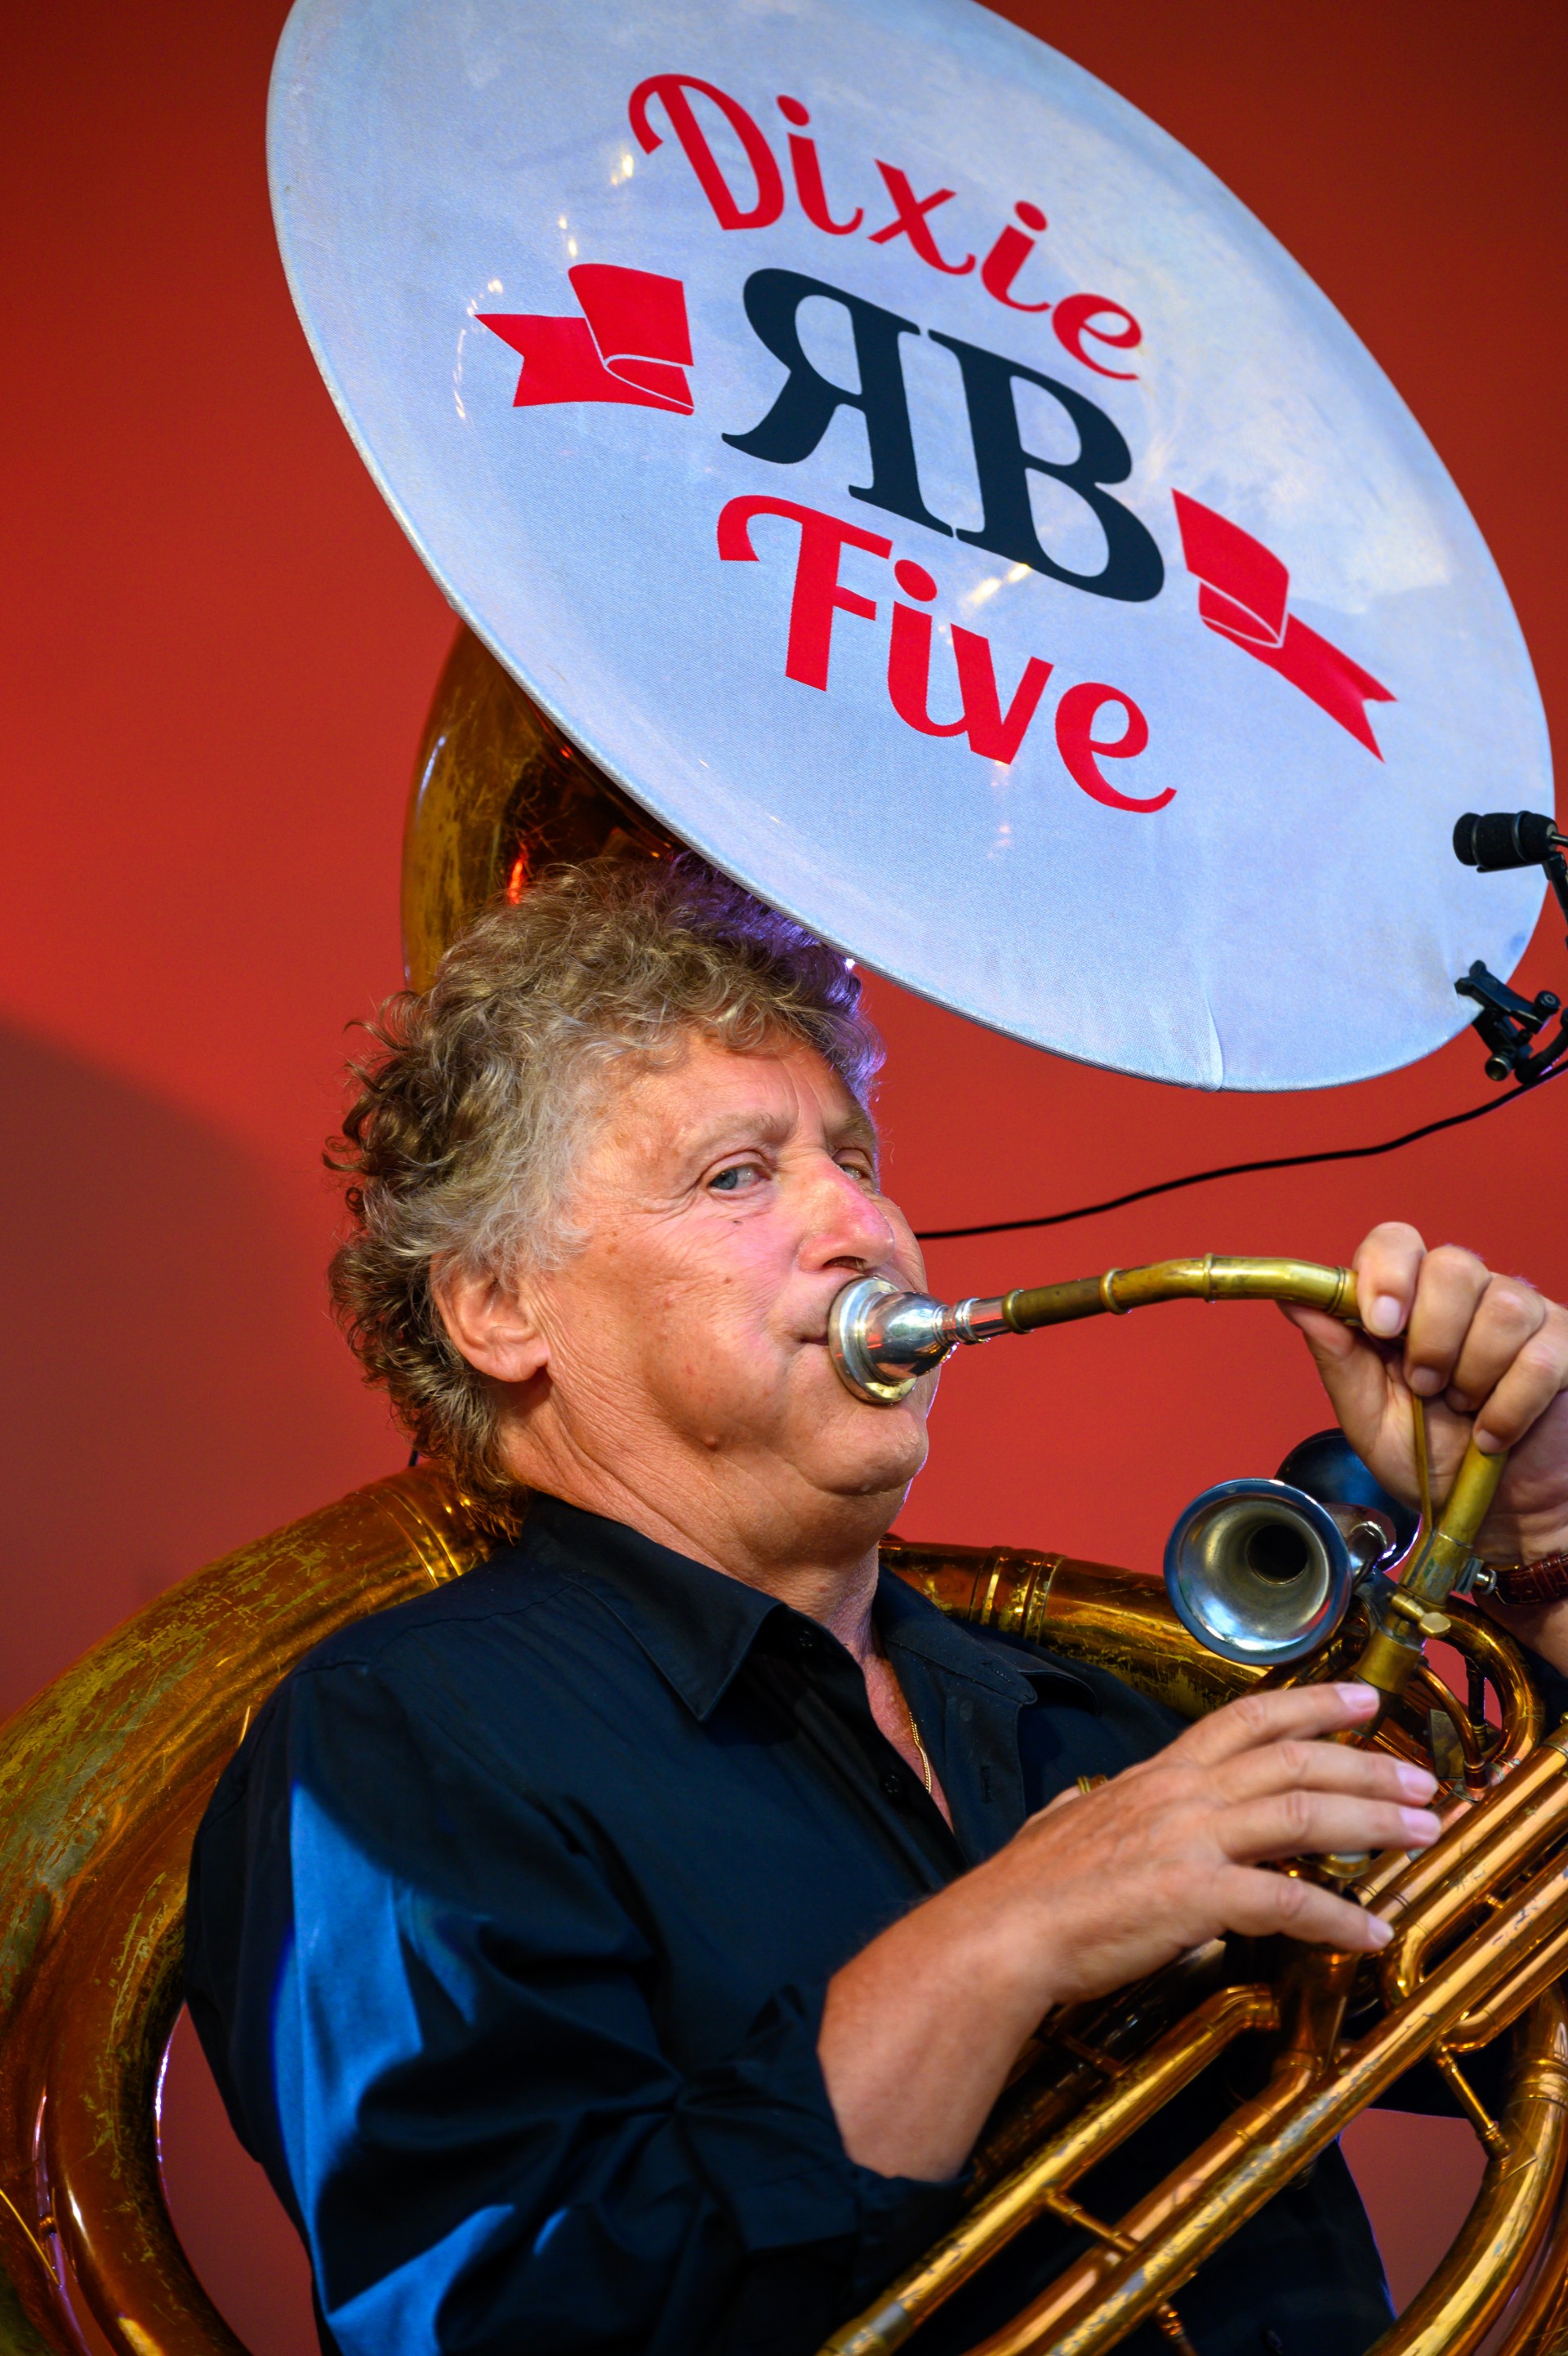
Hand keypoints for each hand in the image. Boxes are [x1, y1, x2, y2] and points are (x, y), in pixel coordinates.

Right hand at [818, 1682, 1434, 2176]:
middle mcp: (1181, 1793)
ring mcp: (1191, 1839)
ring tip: (1423, 1832)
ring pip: (1305, 1811)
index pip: (1247, 1719)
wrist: (1001, 1933)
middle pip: (1294, 1758)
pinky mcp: (1196, 1894)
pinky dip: (1339, 1917)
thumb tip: (1082, 1805)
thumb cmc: (1026, 1890)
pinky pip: (1289, 1901)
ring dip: (1375, 1821)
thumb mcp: (1063, 1825)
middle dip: (1368, 1763)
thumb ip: (1088, 1810)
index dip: (1311, 1705)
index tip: (1363, 1700)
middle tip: (1422, 1777)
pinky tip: (1371, 1932)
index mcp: (1156, 1775)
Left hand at [1281, 1222, 1567, 1563]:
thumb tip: (1294, 1299)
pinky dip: (1510, 1407)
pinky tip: (1495, 1432)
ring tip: (1463, 1410)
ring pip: (1503, 1308)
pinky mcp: (1564, 1348)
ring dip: (1473, 1375)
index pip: (1396, 1242)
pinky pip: (1541, 1358)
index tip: (1381, 1325)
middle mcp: (1467, 1296)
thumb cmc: (1430, 1461)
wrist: (1495, 1513)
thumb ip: (1337, 1358)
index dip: (1386, 1272)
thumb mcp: (1367, 1419)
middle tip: (1425, 1386)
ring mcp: (1522, 1317)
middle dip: (1432, 1336)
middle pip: (1453, 1265)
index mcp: (1409, 1302)